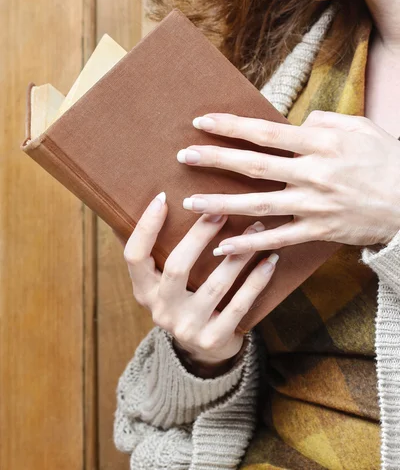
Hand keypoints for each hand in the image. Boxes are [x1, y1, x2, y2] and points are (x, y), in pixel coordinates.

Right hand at [113, 192, 277, 368]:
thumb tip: (165, 200)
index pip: (134, 255)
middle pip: (176, 267)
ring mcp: (186, 328)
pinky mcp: (213, 339)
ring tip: (255, 230)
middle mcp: (161, 310)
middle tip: (221, 211)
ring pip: (214, 286)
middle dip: (199, 235)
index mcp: (144, 291)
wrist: (203, 352)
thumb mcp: (167, 283)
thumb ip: (165, 253)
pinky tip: (269, 260)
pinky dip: (256, 281)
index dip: (146, 227)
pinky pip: (239, 305)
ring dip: (237, 255)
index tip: (163, 198)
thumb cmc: (187, 301)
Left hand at [176, 111, 399, 256]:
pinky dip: (250, 245)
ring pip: (258, 205)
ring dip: (222, 203)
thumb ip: (323, 121)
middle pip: (254, 166)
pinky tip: (223, 247)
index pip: (264, 133)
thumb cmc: (386, 159)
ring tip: (191, 203)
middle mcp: (312, 173)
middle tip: (184, 156)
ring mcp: (314, 205)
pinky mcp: (319, 230)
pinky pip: (278, 239)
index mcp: (320, 144)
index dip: (231, 126)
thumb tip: (292, 124)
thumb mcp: (358, 127)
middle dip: (215, 159)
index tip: (202, 122)